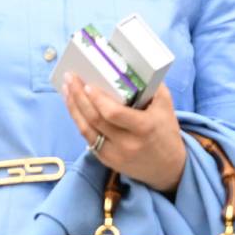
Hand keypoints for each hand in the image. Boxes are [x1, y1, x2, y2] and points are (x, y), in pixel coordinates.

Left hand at [63, 76, 186, 193]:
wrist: (167, 167)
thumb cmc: (166, 131)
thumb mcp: (166, 106)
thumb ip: (152, 86)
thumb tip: (133, 67)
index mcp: (144, 127)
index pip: (114, 114)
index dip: (97, 99)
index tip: (87, 84)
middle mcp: (128, 143)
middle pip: (95, 119)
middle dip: (79, 97)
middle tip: (70, 78)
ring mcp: (115, 154)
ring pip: (86, 130)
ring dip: (74, 108)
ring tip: (67, 90)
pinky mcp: (107, 160)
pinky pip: (88, 139)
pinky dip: (79, 121)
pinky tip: (74, 107)